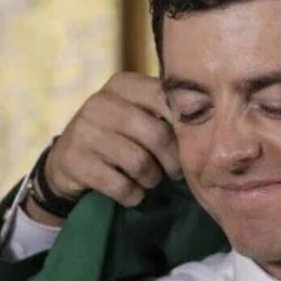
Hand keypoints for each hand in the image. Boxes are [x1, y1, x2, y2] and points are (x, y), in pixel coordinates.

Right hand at [25, 72, 179, 222]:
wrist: (68, 160)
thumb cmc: (118, 135)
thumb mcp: (139, 113)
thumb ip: (168, 111)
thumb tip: (211, 124)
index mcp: (123, 84)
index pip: (167, 98)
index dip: (186, 125)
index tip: (193, 143)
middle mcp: (100, 102)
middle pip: (157, 135)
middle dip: (173, 161)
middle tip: (174, 172)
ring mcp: (83, 130)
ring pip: (140, 163)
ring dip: (152, 179)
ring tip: (150, 180)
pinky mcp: (74, 160)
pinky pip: (120, 186)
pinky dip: (133, 195)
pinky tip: (133, 193)